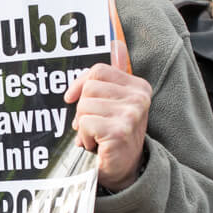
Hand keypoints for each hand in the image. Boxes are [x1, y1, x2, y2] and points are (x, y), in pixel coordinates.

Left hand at [63, 52, 151, 191]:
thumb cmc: (114, 135)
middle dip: (82, 110)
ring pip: (84, 107)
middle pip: (89, 88)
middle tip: (93, 127)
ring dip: (84, 127)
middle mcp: (139, 98)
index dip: (80, 85)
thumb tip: (117, 41)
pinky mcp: (119, 131)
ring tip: (97, 137)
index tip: (73, 99)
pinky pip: (85, 124)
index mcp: (139, 87)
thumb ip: (116, 74)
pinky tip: (98, 146)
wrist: (124, 171)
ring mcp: (131, 115)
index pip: (99, 71)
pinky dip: (85, 138)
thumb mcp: (116, 102)